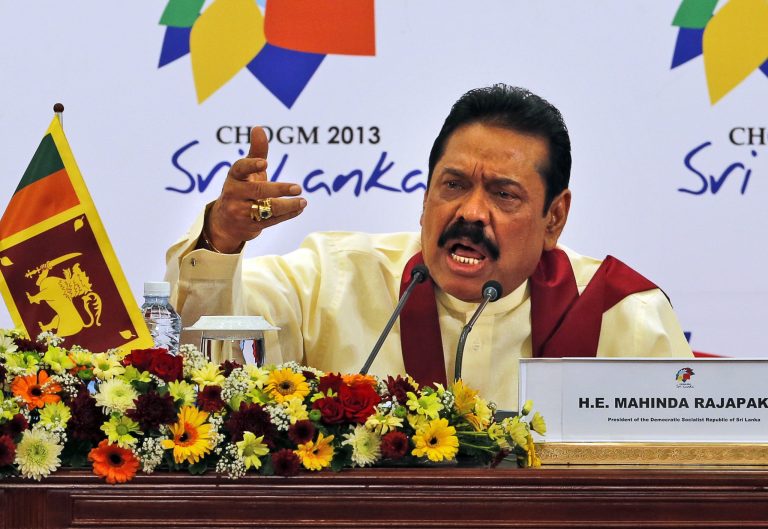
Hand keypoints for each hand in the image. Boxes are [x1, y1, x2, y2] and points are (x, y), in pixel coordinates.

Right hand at [207, 127, 306, 252]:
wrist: (226, 222)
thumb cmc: (241, 189)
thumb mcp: (247, 172)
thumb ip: (256, 152)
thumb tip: (259, 128)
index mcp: (234, 177)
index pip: (240, 168)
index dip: (251, 165)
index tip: (265, 163)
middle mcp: (234, 194)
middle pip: (258, 191)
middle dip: (279, 189)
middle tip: (298, 187)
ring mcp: (241, 212)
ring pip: (267, 209)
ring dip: (288, 206)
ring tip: (303, 201)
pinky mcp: (250, 226)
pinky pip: (272, 221)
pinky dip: (288, 215)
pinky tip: (299, 209)